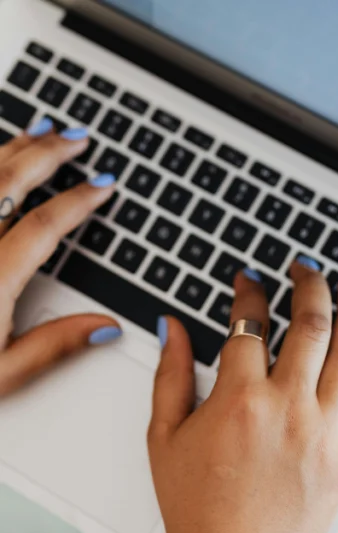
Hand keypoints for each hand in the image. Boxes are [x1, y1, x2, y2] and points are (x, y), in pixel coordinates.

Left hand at [0, 119, 118, 397]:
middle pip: (8, 181)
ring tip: (38, 129)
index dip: (81, 200)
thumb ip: (54, 345)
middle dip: (49, 154)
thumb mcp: (0, 375)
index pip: (46, 224)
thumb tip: (104, 326)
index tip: (103, 184)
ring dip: (10, 147)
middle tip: (76, 137)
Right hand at [150, 263, 337, 532]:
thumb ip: (171, 374)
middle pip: (310, 325)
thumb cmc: (196, 506)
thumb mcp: (164, 436)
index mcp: (239, 399)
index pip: (251, 323)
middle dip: (309, 285)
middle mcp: (287, 408)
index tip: (251, 280)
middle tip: (308, 268)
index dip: (251, 292)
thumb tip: (174, 326)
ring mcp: (324, 431)